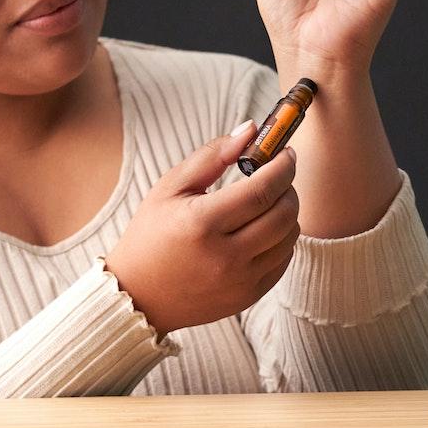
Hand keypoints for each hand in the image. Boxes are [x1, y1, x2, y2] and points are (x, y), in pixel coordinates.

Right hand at [104, 122, 300, 336]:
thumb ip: (211, 156)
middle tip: (279, 174)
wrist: (138, 296)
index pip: (261, 191)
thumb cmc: (150, 235)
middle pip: (283, 214)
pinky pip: (283, 261)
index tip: (286, 153)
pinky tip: (263, 228)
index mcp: (201, 224)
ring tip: (269, 201)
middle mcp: (225, 257)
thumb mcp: (169, 188)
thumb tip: (250, 130)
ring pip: (289, 238)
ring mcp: (240, 281)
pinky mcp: (248, 297)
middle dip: (288, 187)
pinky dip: (282, 240)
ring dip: (287, 213)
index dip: (282, 168)